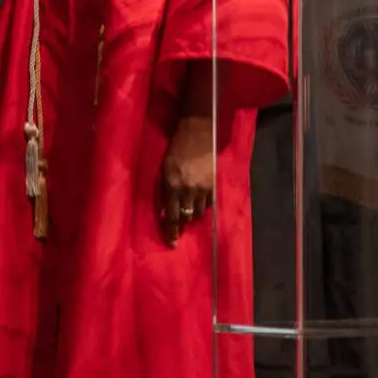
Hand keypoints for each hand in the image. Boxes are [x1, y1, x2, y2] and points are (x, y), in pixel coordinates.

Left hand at [160, 114, 214, 244]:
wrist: (198, 133)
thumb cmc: (176, 149)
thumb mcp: (164, 169)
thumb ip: (165, 190)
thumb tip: (166, 209)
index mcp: (172, 186)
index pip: (171, 216)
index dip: (172, 232)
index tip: (172, 244)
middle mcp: (188, 190)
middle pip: (186, 217)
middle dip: (182, 225)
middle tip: (179, 229)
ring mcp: (203, 188)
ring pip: (199, 213)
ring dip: (192, 215)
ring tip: (188, 212)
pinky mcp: (213, 184)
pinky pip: (209, 204)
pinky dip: (203, 206)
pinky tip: (199, 203)